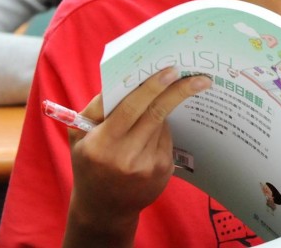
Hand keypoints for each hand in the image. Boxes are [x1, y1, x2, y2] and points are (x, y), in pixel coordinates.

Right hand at [65, 68, 210, 238]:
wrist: (103, 208)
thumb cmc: (90, 162)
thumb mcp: (80, 135)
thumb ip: (97, 107)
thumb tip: (128, 80)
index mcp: (101, 143)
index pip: (131, 108)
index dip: (152, 88)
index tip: (171, 71)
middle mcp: (125, 156)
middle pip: (156, 113)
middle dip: (179, 91)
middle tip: (200, 78)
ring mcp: (147, 166)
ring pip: (162, 124)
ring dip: (161, 112)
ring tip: (150, 118)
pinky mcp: (162, 172)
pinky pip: (167, 139)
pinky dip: (161, 132)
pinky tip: (149, 140)